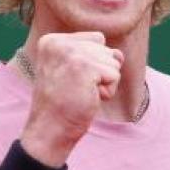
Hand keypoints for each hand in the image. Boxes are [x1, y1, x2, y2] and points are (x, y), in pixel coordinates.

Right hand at [19, 32, 122, 166]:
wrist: (50, 130)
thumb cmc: (63, 104)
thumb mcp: (76, 72)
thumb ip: (96, 55)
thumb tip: (119, 55)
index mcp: (52, 41)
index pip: (96, 39)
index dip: (93, 63)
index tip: (71, 80)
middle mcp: (59, 43)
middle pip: (105, 49)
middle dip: (100, 73)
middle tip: (76, 90)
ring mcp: (71, 53)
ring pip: (113, 62)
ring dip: (104, 83)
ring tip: (81, 94)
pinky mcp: (85, 67)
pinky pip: (114, 75)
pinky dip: (107, 92)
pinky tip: (87, 99)